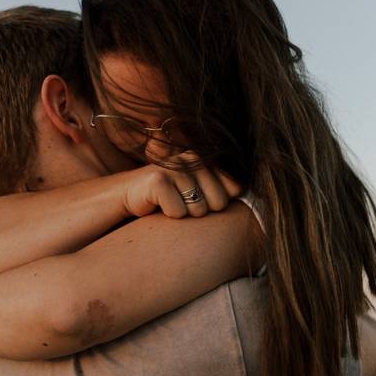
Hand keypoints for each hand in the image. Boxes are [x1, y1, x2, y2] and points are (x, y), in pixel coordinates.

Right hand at [122, 151, 241, 218]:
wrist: (129, 196)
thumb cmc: (168, 198)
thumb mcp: (199, 193)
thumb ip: (224, 191)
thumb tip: (246, 194)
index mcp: (207, 160)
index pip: (234, 191)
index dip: (217, 204)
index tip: (198, 200)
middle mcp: (193, 159)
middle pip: (219, 203)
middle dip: (201, 212)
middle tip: (181, 204)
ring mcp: (175, 167)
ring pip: (199, 211)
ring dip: (183, 215)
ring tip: (168, 204)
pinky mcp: (158, 179)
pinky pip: (178, 213)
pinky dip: (168, 217)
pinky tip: (156, 206)